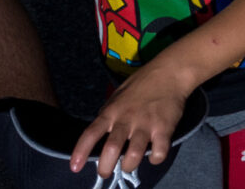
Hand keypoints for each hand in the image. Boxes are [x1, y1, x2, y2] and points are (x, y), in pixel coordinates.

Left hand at [71, 63, 191, 179]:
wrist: (169, 72)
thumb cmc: (141, 84)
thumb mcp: (118, 96)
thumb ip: (108, 114)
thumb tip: (99, 131)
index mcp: (112, 112)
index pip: (91, 133)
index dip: (81, 151)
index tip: (75, 167)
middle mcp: (126, 119)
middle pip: (111, 149)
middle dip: (105, 167)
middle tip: (105, 172)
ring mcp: (146, 124)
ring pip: (134, 155)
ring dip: (129, 165)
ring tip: (128, 164)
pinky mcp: (164, 127)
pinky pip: (159, 152)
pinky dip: (155, 159)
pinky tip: (154, 155)